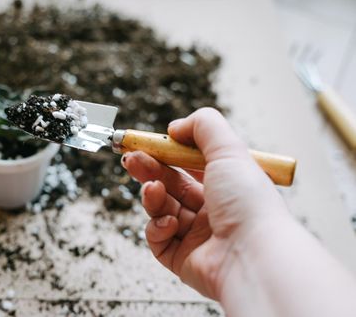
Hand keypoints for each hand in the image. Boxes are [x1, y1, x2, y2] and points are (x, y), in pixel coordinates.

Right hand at [121, 108, 291, 298]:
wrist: (253, 257)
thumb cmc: (249, 204)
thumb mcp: (229, 150)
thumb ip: (203, 126)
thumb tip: (175, 127)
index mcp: (226, 185)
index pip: (189, 164)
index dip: (166, 153)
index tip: (145, 143)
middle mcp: (213, 209)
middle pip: (171, 185)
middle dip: (149, 170)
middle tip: (131, 160)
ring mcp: (197, 236)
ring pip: (162, 209)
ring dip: (152, 196)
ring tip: (152, 189)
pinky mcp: (183, 259)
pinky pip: (158, 239)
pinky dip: (158, 227)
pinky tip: (170, 223)